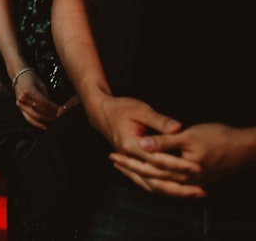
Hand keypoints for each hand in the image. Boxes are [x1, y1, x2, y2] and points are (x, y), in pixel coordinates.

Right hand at [12, 71, 60, 129]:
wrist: (19, 76)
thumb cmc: (30, 78)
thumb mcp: (41, 85)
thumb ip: (46, 97)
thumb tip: (54, 107)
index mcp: (29, 90)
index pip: (43, 103)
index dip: (53, 108)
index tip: (61, 109)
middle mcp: (23, 98)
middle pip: (39, 111)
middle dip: (51, 115)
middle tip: (60, 116)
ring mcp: (20, 104)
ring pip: (35, 116)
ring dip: (46, 119)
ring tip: (54, 120)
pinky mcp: (19, 108)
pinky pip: (28, 118)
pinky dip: (36, 124)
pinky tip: (44, 126)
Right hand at [84, 94, 199, 194]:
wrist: (102, 112)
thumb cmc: (122, 108)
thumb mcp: (141, 110)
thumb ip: (160, 121)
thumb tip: (178, 128)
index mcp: (131, 144)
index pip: (158, 159)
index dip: (178, 164)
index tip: (197, 167)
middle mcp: (129, 157)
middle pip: (155, 179)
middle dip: (179, 187)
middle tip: (201, 190)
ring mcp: (129, 162)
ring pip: (150, 185)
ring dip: (172, 192)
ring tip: (194, 194)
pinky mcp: (132, 164)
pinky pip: (146, 182)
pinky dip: (161, 188)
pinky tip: (176, 191)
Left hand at [112, 122, 255, 197]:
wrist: (244, 147)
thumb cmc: (218, 137)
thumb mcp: (188, 136)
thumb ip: (164, 140)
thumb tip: (142, 144)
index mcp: (181, 171)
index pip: (148, 169)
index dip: (129, 162)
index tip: (112, 155)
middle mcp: (184, 181)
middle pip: (151, 179)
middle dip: (131, 170)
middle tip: (112, 160)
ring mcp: (190, 182)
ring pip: (159, 184)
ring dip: (141, 175)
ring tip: (124, 166)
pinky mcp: (194, 180)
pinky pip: (169, 183)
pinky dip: (154, 177)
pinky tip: (146, 171)